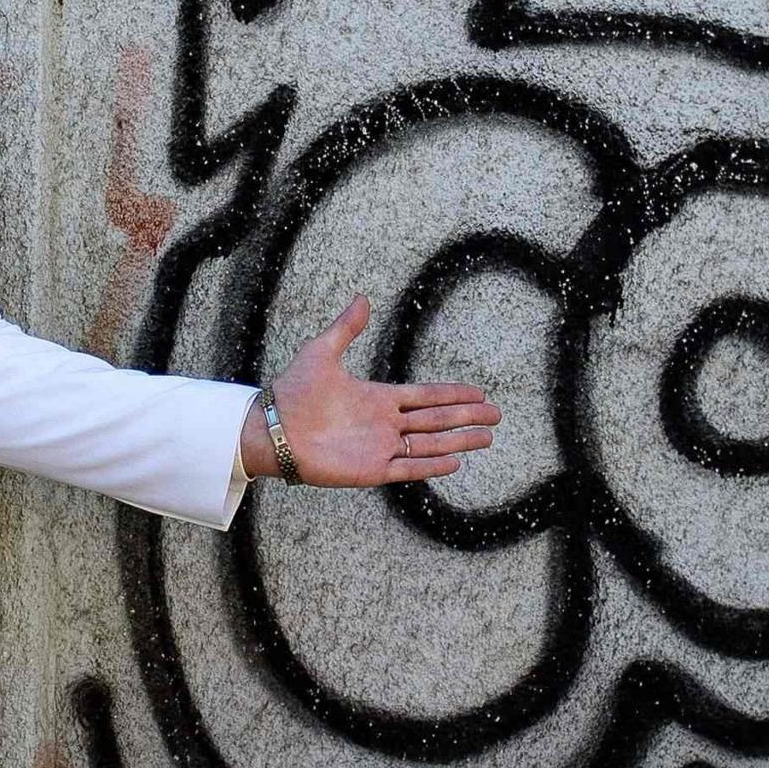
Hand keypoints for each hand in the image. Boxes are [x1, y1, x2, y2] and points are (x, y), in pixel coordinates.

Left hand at [244, 295, 500, 487]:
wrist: (272, 428)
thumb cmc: (293, 392)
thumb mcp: (322, 352)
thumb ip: (346, 328)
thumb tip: (362, 298)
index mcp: (378, 398)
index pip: (425, 397)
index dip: (452, 394)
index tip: (479, 393)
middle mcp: (384, 424)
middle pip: (436, 420)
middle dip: (467, 417)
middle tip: (496, 415)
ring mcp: (379, 447)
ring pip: (430, 444)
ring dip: (458, 441)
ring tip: (487, 438)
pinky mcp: (370, 470)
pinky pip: (408, 468)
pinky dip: (431, 466)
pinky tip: (455, 462)